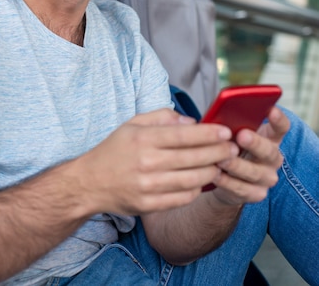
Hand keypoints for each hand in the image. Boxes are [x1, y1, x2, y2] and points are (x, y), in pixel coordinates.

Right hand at [78, 108, 237, 215]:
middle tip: (233, 148)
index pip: (184, 135)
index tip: (226, 131)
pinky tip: (203, 181)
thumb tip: (191, 121)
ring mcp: (148, 186)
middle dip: (218, 152)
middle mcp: (147, 162)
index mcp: (143, 139)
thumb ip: (162, 117)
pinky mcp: (149, 205)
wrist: (89, 183)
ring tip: (223, 164)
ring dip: (212, 171)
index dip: (209, 133)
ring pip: (192, 180)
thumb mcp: (132, 124)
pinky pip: (182, 198)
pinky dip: (196, 190)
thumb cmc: (114, 149)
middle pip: (193, 158)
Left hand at [211, 106, 289, 205]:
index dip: (278, 119)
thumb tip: (219, 113)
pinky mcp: (256, 194)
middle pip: (269, 151)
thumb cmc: (229, 146)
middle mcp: (273, 158)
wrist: (226, 178)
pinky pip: (242, 189)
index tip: (271, 110)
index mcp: (270, 138)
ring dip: (237, 165)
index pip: (281, 127)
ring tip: (221, 159)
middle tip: (242, 135)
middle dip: (255, 143)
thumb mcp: (231, 133)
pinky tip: (216, 174)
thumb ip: (230, 124)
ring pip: (254, 172)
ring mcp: (267, 178)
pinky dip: (227, 182)